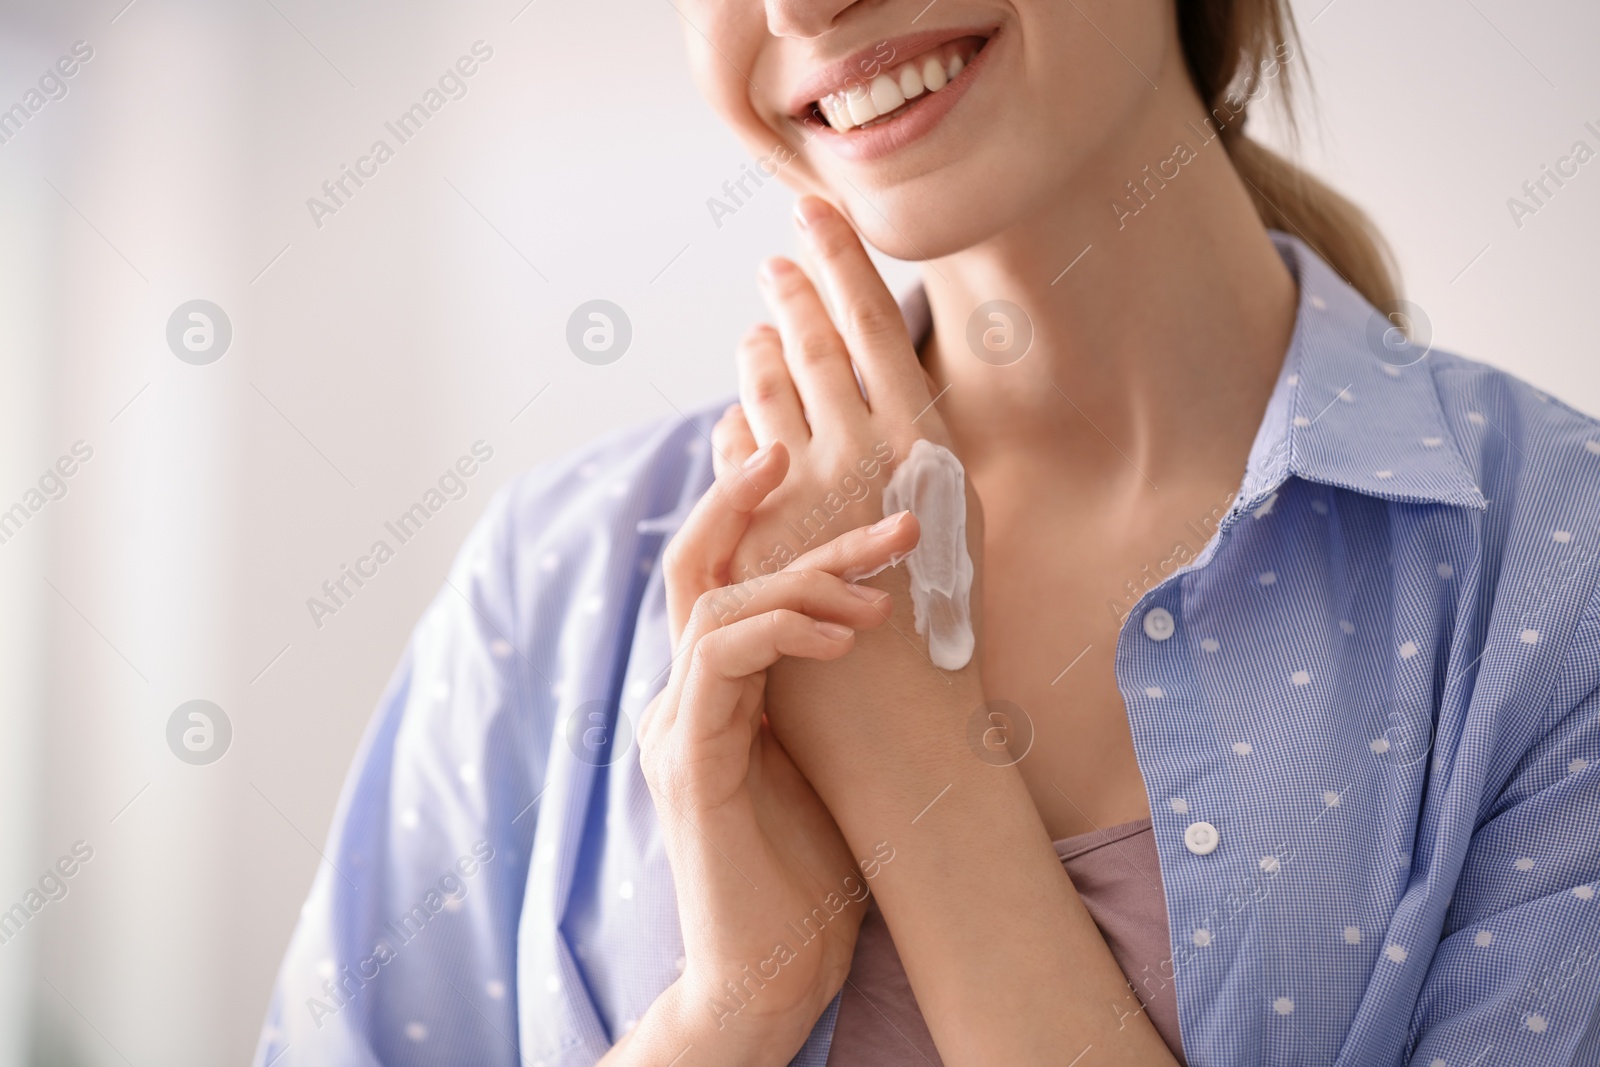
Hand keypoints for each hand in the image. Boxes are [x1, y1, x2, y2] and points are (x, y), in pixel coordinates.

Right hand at [612, 441, 920, 1065]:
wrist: (774, 973)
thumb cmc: (811, 870)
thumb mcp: (830, 752)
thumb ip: (823, 686)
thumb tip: (876, 611)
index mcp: (715, 695)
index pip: (721, 580)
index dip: (750, 515)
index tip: (804, 464)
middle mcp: (684, 702)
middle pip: (700, 571)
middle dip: (748, 504)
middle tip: (807, 463)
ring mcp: (678, 732)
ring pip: (714, 607)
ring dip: (800, 580)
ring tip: (876, 593)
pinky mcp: (690, 767)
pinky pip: (719, 667)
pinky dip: (776, 633)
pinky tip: (839, 634)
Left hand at [711, 196, 974, 590]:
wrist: (899, 718)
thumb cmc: (939, 621)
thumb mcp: (950, 516)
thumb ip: (907, 444)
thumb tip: (853, 385)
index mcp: (925, 439)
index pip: (873, 322)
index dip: (840, 262)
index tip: (813, 214)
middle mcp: (862, 450)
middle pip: (813, 343)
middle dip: (792, 292)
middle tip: (776, 263)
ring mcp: (801, 488)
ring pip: (766, 388)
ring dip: (758, 348)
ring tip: (756, 327)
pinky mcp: (753, 527)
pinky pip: (735, 450)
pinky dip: (737, 427)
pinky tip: (737, 418)